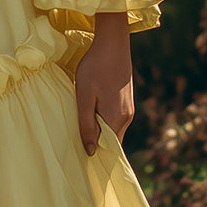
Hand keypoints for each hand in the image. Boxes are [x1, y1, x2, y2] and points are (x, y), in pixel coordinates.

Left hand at [74, 10, 133, 154]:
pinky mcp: (126, 101)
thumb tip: (91, 152)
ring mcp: (128, 109)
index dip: (97, 156)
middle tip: (78, 150)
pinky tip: (91, 116)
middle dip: (97, 146)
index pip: (109, 149)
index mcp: (117, 119)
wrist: (113, 43)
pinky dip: (103, 123)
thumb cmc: (94, 68)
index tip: (83, 163)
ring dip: (99, 133)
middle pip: (111, 141)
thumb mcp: (84, 98)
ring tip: (82, 133)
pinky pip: (114, 120)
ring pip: (113, 130)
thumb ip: (87, 126)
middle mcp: (127, 117)